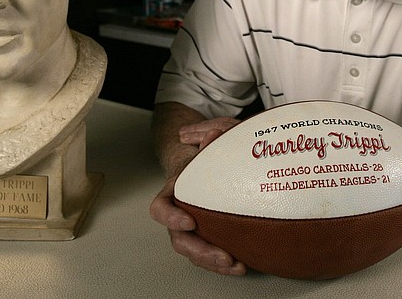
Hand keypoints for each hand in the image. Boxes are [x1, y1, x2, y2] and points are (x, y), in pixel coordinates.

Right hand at [150, 113, 245, 274]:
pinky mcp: (205, 238)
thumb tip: (214, 135)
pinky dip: (223, 265)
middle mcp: (177, 214)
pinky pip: (208, 256)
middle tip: (222, 255)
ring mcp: (190, 229)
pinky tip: (241, 266)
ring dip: (213, 262)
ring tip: (235, 265)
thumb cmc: (202, 157)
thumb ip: (207, 138)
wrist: (203, 167)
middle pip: (179, 239)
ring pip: (193, 253)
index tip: (189, 221)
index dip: (170, 218)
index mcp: (173, 193)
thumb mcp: (205, 143)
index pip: (160, 208)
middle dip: (200, 250)